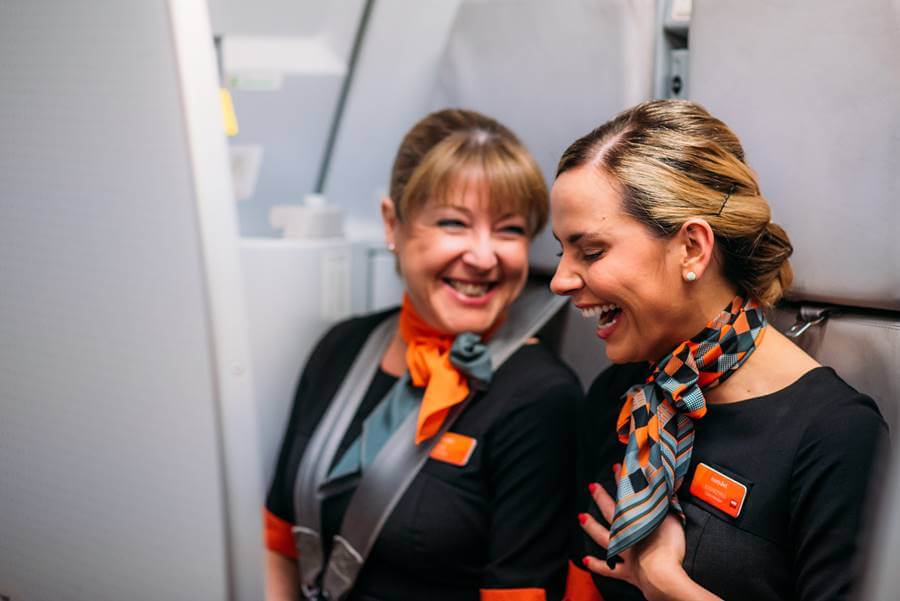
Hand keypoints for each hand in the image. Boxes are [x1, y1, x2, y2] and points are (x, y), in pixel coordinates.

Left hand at [578, 478, 712, 600]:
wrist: (663, 577)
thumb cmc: (668, 547)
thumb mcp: (673, 519)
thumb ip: (669, 504)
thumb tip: (668, 488)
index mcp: (636, 520)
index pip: (627, 495)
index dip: (621, 480)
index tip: (616, 467)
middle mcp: (626, 534)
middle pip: (610, 512)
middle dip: (601, 497)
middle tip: (592, 486)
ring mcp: (624, 553)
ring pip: (603, 538)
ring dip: (591, 527)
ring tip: (581, 517)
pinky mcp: (626, 572)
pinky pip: (608, 569)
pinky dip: (596, 565)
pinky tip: (585, 560)